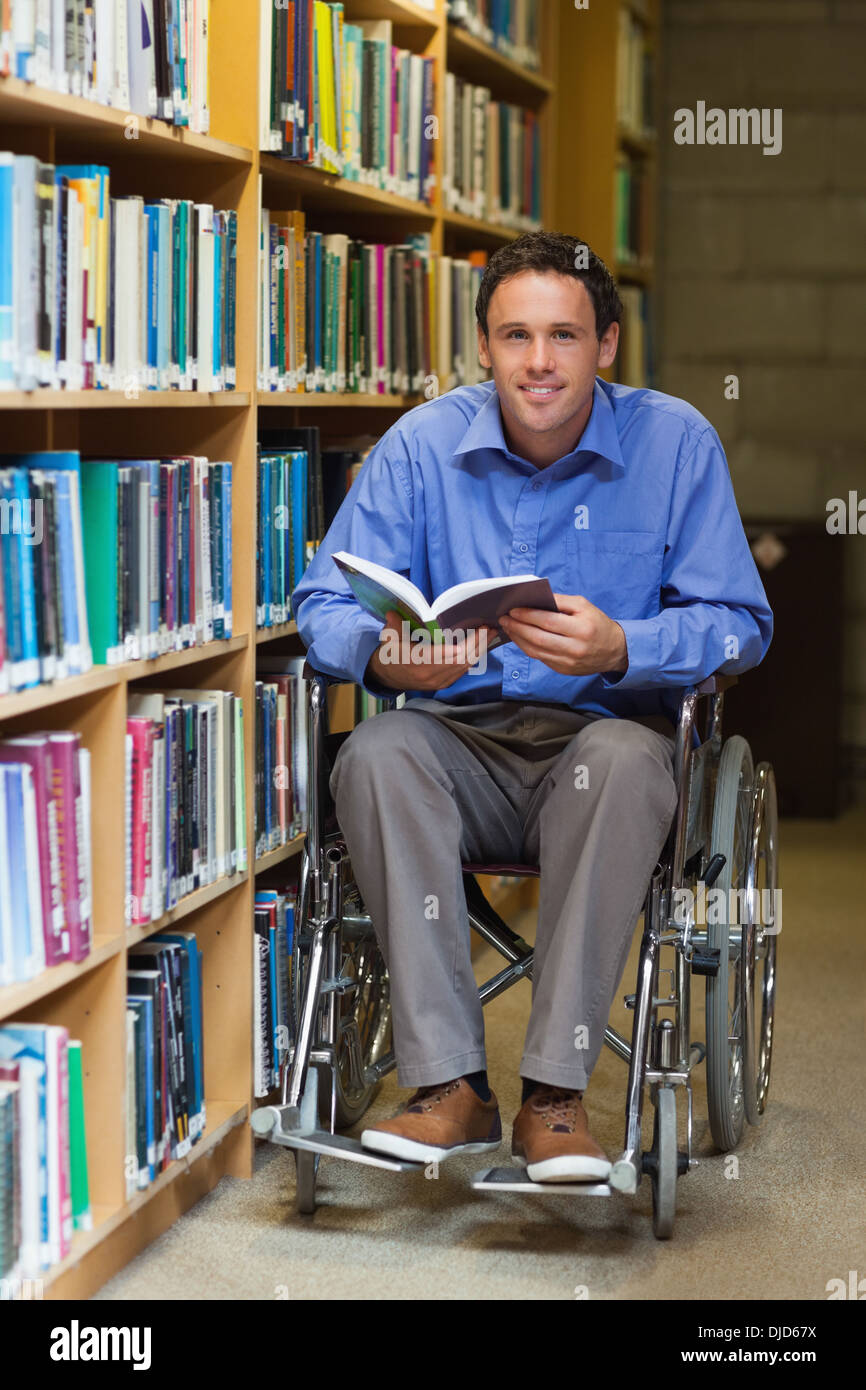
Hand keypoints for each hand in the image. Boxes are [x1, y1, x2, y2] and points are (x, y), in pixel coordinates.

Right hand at [366, 610, 496, 691]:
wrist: (390, 677)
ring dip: (479, 649)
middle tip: (487, 628)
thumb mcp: (388, 639)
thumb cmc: (391, 654)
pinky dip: (474, 656)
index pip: (436, 657)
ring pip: (464, 666)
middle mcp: (429, 675)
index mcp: (413, 663)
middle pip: (457, 661)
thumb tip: (392, 613)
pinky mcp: (445, 682)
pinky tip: (482, 644)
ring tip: (490, 633)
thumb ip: (392, 627)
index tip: (467, 638)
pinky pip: (464, 669)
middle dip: (475, 644)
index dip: (452, 650)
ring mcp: (439, 680)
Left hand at [499, 593, 627, 677]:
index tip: (513, 609)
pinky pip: (540, 658)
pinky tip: (520, 638)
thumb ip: (560, 602)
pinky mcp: (563, 670)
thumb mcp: (584, 606)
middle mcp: (575, 648)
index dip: (528, 616)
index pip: (548, 622)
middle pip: (538, 638)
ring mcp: (568, 662)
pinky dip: (527, 647)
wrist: (614, 650)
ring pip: (536, 651)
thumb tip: (535, 599)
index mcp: (582, 629)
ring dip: (518, 638)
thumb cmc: (597, 624)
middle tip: (504, 618)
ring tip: (509, 627)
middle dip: (518, 627)